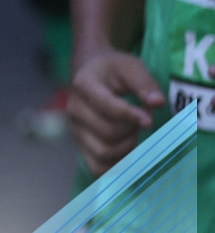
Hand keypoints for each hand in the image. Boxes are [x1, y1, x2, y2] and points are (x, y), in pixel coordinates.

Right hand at [67, 51, 163, 177]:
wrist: (90, 72)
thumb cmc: (114, 69)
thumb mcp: (131, 66)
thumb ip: (144, 83)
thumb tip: (157, 102)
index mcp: (84, 84)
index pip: (108, 106)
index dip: (131, 116)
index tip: (149, 120)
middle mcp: (74, 108)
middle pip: (108, 132)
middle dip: (132, 130)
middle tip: (141, 120)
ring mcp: (75, 129)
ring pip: (104, 152)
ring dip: (127, 147)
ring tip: (133, 133)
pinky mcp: (79, 144)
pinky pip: (96, 167)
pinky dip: (115, 167)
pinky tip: (127, 153)